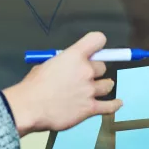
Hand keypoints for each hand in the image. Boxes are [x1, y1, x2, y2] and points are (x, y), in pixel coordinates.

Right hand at [2, 32, 121, 133]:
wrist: (29, 108)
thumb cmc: (33, 86)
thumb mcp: (46, 65)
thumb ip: (62, 64)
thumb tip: (67, 69)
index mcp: (74, 56)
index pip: (97, 40)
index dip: (97, 45)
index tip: (94, 50)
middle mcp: (86, 70)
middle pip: (102, 66)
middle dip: (94, 71)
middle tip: (84, 77)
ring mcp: (90, 90)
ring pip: (108, 85)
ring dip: (102, 86)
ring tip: (98, 89)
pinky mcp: (90, 108)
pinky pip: (109, 106)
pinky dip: (114, 105)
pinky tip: (118, 103)